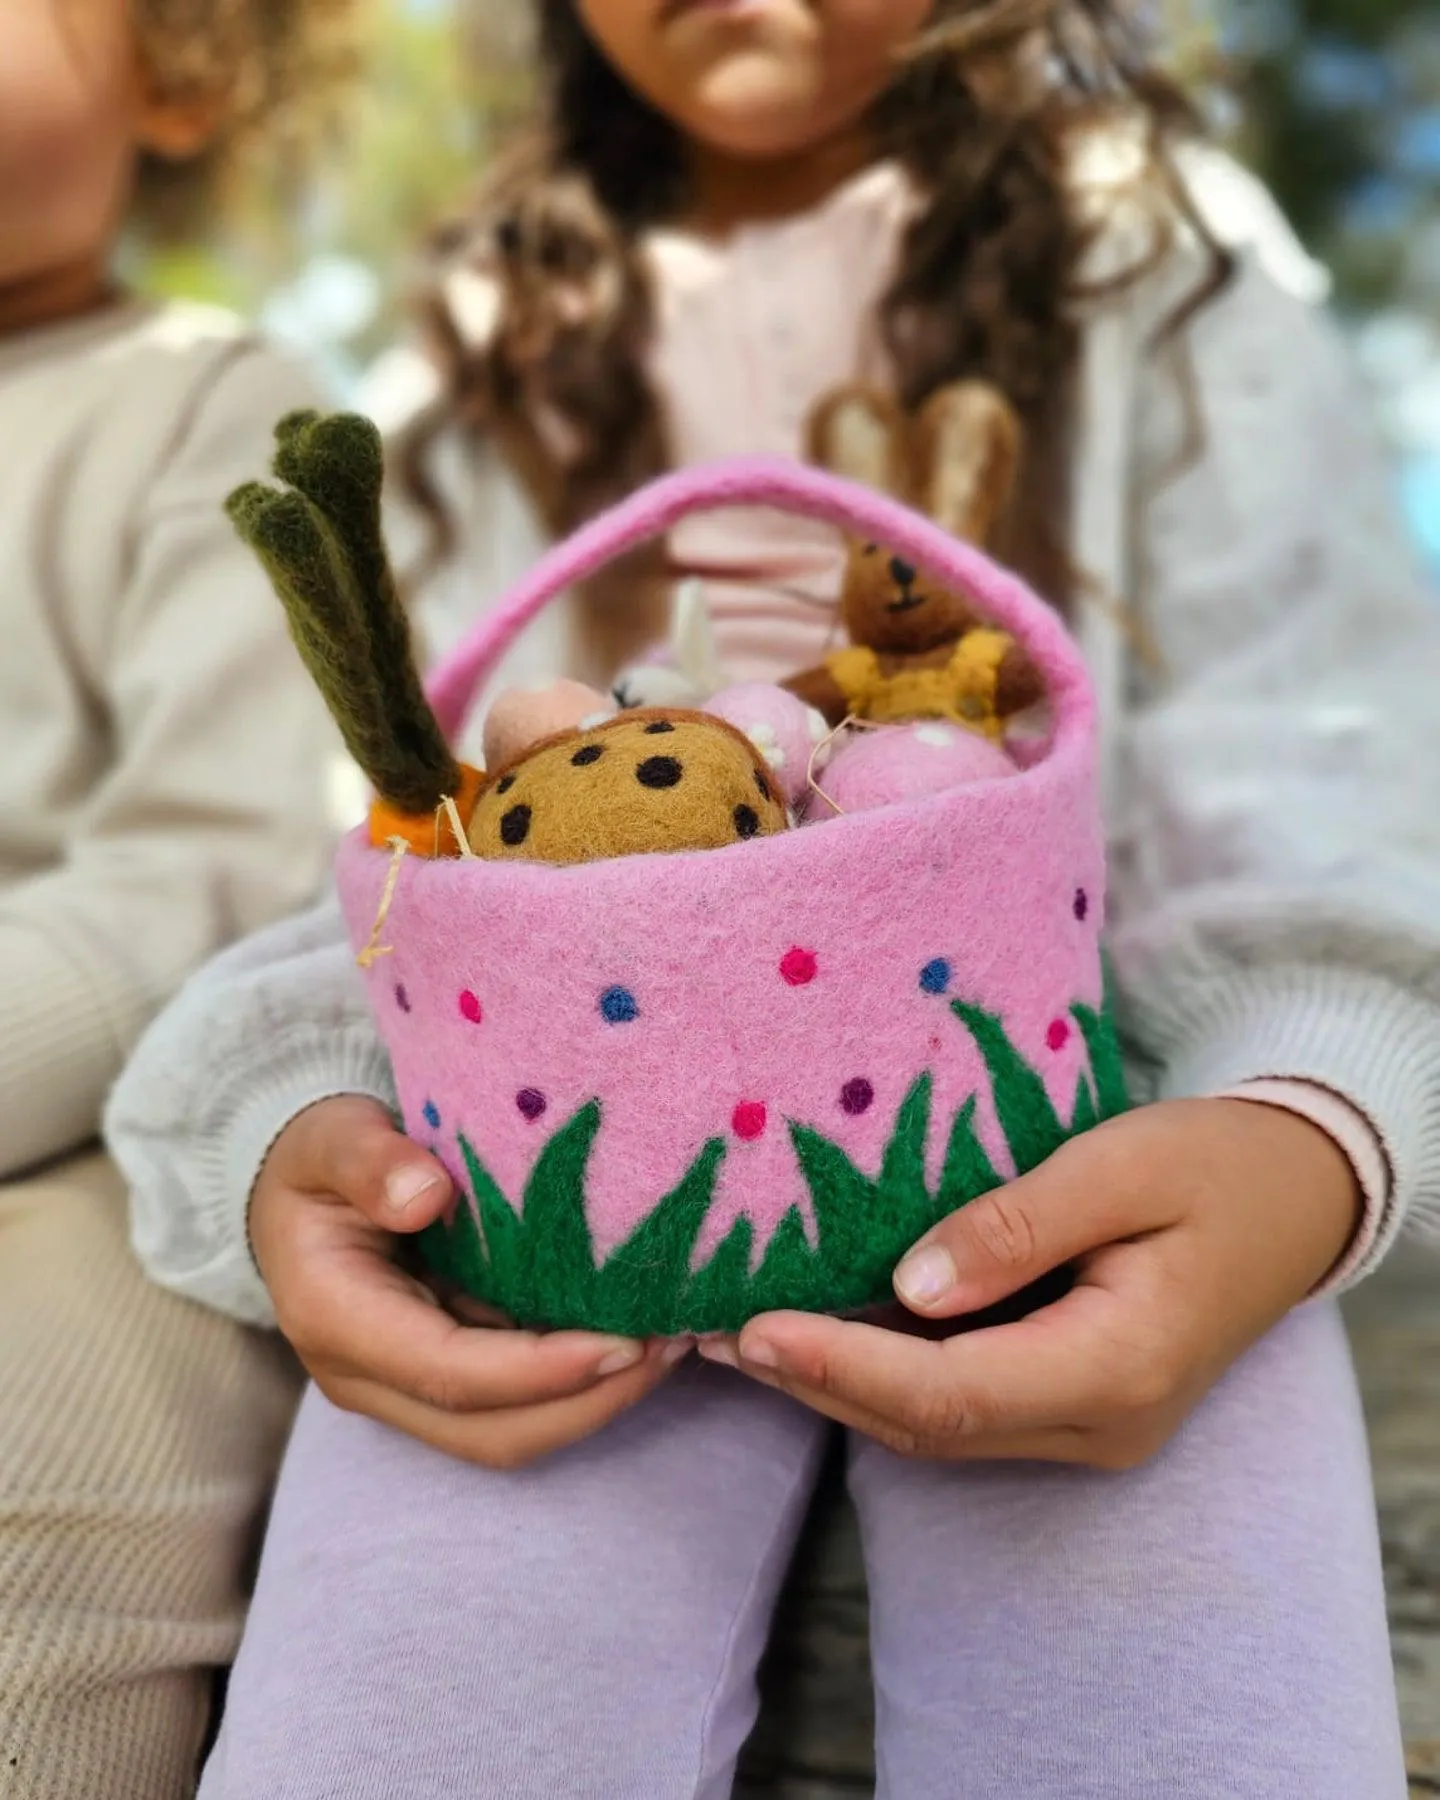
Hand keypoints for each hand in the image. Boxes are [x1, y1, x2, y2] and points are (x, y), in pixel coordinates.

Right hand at [251, 1097, 684, 1467]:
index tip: (623, 1343)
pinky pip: (515, 1405)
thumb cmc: (317, 1154)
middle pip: (490, 1431)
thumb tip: (427, 1196)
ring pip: (508, 1432)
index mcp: (336, 1320)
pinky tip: (639, 1336)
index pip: (449, 1374)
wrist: (294, 1184)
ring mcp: (405, 1387)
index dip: (540, 1372)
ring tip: (672, 1343)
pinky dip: (579, 1384)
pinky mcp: (440, 1378)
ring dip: (593, 1402)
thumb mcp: (330, 1137)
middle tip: (672, 1346)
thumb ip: (369, 1160)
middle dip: (588, 1402)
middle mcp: (369, 1376)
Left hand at [699, 1099, 1360, 1468]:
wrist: (1296, 1198)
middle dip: (816, 1384)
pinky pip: (962, 1405)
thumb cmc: (1214, 1165)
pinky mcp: (1071, 1402)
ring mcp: (1087, 1425)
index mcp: (1117, 1368)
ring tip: (737, 1334)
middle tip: (706, 1333)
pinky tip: (822, 1334)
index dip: (843, 1370)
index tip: (751, 1329)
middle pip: (930, 1425)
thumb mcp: (1123, 1167)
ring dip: (839, 1386)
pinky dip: (884, 1376)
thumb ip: (1018, 1226)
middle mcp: (1098, 1422)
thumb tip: (906, 1286)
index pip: (952, 1394)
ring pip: (938, 1427)